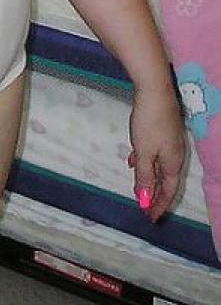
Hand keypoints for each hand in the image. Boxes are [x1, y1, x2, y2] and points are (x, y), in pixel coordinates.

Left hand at [128, 84, 185, 222]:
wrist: (154, 90)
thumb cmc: (149, 122)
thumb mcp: (144, 152)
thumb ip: (145, 176)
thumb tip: (145, 200)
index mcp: (173, 163)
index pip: (168, 191)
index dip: (159, 205)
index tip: (150, 218)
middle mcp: (175, 154)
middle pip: (166, 180)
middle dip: (155, 194)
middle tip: (144, 206)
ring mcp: (170, 141)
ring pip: (160, 166)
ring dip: (149, 177)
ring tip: (138, 187)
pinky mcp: (163, 130)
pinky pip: (155, 153)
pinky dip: (146, 160)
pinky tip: (134, 159)